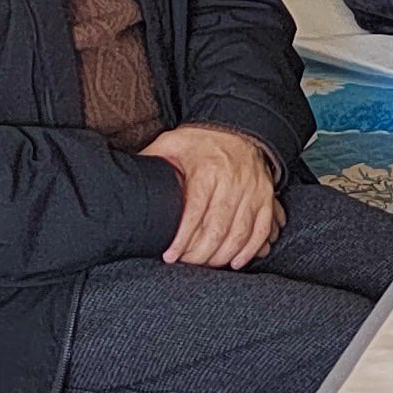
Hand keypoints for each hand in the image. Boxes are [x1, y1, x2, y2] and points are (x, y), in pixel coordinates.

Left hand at [142, 123, 278, 269]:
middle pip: (217, 228)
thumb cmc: (200, 141)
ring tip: (205, 265)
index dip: (182, 238)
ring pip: (240, 232)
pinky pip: (261, 229)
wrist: (237, 127)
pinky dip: (250, 249)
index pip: (195, 211)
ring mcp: (253, 190)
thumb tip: (126, 181)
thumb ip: (151, 161)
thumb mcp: (171, 143)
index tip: (171, 256)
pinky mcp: (265, 197)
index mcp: (208, 169)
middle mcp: (233, 181)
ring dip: (222, 255)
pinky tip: (235, 261)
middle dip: (200, 253)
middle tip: (186, 265)